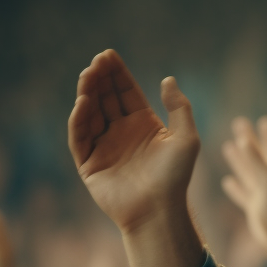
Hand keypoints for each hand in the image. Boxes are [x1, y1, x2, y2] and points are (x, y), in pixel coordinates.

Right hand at [69, 50, 199, 235]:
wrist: (159, 210)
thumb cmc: (176, 177)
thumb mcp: (187, 138)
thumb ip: (180, 108)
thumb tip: (168, 79)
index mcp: (143, 124)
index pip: (125, 92)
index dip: (117, 74)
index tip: (108, 55)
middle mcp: (121, 133)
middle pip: (105, 98)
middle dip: (99, 79)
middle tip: (97, 62)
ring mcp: (104, 147)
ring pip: (90, 114)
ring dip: (87, 94)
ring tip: (88, 75)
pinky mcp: (89, 164)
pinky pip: (79, 138)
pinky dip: (79, 120)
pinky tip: (82, 102)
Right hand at [220, 116, 266, 252]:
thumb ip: (255, 161)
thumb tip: (243, 139)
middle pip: (259, 154)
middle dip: (251, 139)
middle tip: (240, 122)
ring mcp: (262, 194)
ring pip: (248, 172)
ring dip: (239, 159)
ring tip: (229, 145)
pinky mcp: (255, 209)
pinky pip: (243, 194)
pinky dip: (235, 188)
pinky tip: (228, 182)